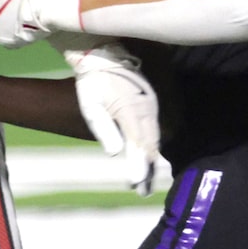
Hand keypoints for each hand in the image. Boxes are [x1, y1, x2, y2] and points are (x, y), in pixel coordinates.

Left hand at [68, 45, 169, 193]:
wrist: (107, 57)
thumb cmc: (94, 83)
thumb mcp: (91, 105)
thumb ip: (103, 129)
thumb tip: (114, 153)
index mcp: (132, 112)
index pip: (138, 144)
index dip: (138, 165)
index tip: (135, 183)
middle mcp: (147, 111)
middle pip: (150, 145)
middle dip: (146, 169)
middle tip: (141, 191)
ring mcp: (152, 108)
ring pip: (155, 139)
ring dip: (151, 160)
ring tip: (145, 182)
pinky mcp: (152, 105)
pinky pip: (156, 130)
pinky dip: (153, 146)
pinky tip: (149, 159)